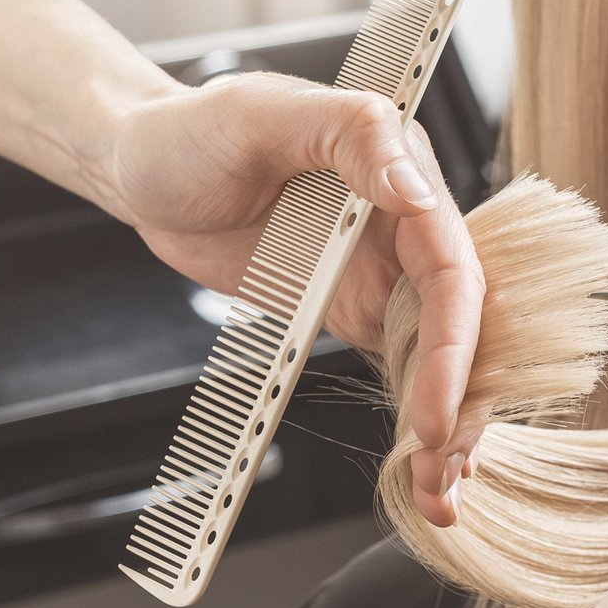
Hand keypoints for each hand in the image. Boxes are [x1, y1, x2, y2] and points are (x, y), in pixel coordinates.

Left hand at [107, 73, 485, 470]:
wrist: (142, 169)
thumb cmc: (193, 131)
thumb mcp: (260, 116)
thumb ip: (350, 136)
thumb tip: (415, 190)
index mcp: (400, 172)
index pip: (450, 266)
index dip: (455, 342)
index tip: (436, 410)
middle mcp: (406, 226)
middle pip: (463, 321)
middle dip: (465, 398)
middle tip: (446, 469)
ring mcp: (383, 272)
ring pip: (441, 353)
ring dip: (449, 420)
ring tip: (440, 491)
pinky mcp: (354, 309)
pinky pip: (399, 365)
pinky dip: (415, 414)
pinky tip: (422, 467)